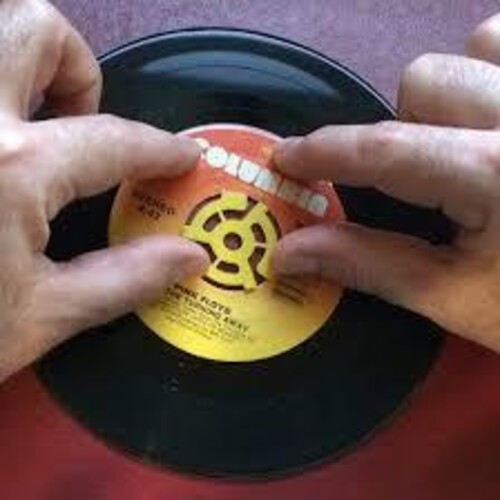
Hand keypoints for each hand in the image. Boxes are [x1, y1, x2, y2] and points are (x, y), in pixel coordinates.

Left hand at [0, 0, 207, 382]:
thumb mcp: (38, 318)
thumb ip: (124, 279)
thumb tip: (192, 257)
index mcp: (12, 169)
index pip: (114, 141)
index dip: (161, 149)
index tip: (183, 154)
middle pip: (36, 28)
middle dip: (76, 70)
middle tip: (75, 124)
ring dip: (16, 54)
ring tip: (23, 111)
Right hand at [273, 13, 499, 352]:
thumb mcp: (456, 299)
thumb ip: (370, 266)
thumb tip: (290, 251)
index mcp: (496, 177)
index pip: (388, 151)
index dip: (326, 152)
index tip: (285, 157)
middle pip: (427, 78)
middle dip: (407, 126)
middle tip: (425, 176)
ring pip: (481, 43)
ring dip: (457, 92)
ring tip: (471, 140)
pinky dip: (497, 72)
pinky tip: (499, 123)